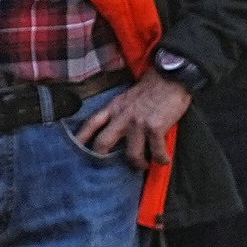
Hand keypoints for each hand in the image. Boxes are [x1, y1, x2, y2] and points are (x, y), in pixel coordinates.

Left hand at [73, 72, 194, 166]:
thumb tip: (115, 128)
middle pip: (103, 143)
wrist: (171, 78)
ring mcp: (138, 123)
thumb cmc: (151, 88)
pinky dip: (161, 159)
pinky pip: (157, 152)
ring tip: (142, 165)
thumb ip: (119, 112)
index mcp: (114, 107)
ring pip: (131, 154)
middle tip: (108, 168)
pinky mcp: (156, 128)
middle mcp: (122, 116)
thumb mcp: (126, 97)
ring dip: (138, 164)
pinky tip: (164, 160)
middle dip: (102, 159)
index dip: (81, 138)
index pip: (91, 123)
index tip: (75, 150)